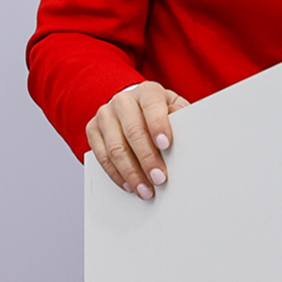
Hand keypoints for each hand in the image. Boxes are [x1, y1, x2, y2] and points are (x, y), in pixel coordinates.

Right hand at [86, 82, 189, 198]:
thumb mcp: (173, 108)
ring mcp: (105, 114)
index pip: (152, 106)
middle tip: (159, 178)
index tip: (166, 145)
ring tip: (145, 190)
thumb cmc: (158, 111)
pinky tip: (129, 185)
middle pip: (133, 131)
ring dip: (131, 173)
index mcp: (147, 92)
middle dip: (147, 158)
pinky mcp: (92, 129)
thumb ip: (180, 117)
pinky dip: (116, 174)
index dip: (158, 125)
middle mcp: (123, 100)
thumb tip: (189, 132)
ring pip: (115, 148)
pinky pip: (102, 156)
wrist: (132, 106)